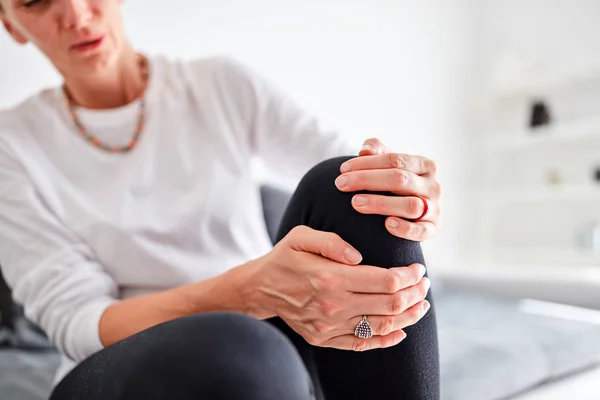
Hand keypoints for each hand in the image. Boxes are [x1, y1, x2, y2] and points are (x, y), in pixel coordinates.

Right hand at [244, 225, 430, 350]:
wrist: (259, 288)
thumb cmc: (284, 258)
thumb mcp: (301, 237)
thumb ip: (331, 242)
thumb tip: (359, 256)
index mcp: (330, 278)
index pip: (385, 281)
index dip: (409, 276)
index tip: (418, 268)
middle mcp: (333, 305)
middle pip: (390, 304)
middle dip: (415, 293)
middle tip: (424, 283)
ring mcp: (329, 326)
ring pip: (382, 326)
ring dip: (408, 316)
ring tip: (421, 304)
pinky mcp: (325, 338)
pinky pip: (362, 343)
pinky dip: (387, 339)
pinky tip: (401, 330)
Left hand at [334, 137, 441, 240]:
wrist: (409, 213)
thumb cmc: (394, 184)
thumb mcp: (387, 165)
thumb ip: (377, 151)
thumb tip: (365, 150)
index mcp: (424, 166)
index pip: (394, 160)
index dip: (366, 164)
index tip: (342, 170)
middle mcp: (433, 186)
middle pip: (400, 179)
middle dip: (367, 180)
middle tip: (341, 184)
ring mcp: (435, 208)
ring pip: (410, 205)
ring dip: (380, 203)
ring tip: (355, 203)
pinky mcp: (433, 228)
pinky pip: (421, 231)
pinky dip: (405, 228)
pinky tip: (386, 225)